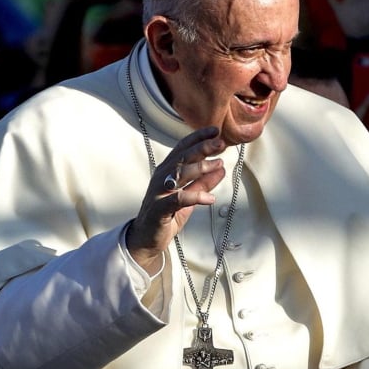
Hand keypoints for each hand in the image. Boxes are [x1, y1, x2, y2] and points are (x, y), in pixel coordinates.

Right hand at [126, 127, 229, 273]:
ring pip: (179, 173)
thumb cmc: (167, 214)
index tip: (215, 131)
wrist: (147, 238)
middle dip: (202, 148)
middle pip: (182, 157)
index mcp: (168, 171)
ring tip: (219, 165)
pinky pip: (178, 199)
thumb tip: (222, 168)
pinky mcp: (160, 208)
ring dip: (201, 168)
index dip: (198, 138)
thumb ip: (204, 182)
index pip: (183, 148)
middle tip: (220, 143)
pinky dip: (195, 197)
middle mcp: (162, 177)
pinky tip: (210, 198)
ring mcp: (159, 192)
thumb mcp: (189, 197)